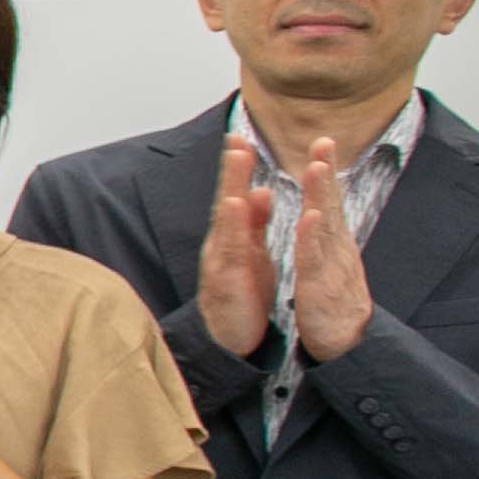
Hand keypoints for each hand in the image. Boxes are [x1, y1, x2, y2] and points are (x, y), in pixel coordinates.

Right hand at [194, 134, 275, 359]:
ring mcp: (219, 261)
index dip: (238, 168)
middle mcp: (222, 244)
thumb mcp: (251, 254)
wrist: (228, 340)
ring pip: (225, 219)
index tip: (242, 137)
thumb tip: (259, 190)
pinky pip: (230, 249)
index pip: (236, 196)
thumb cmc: (241, 295)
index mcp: (234, 238)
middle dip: (231, 169)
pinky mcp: (225, 280)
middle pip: (226, 200)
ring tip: (235, 160)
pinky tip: (236, 205)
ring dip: (229, 187)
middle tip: (236, 138)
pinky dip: (232, 225)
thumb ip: (254, 223)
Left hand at [289, 142, 372, 359]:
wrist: (343, 343)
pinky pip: (315, 260)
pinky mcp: (321, 287)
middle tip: (325, 141)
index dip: (326, 172)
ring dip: (322, 197)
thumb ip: (322, 236)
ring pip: (325, 226)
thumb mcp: (326, 262)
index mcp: (332, 243)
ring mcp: (331, 266)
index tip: (324, 141)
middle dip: (328, 173)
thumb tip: (321, 209)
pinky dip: (312, 239)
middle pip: (331, 205)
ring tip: (318, 168)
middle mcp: (336, 249)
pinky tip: (310, 219)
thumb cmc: (332, 300)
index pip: (328, 201)